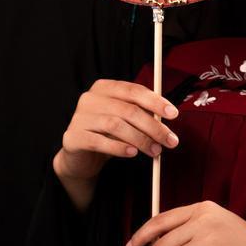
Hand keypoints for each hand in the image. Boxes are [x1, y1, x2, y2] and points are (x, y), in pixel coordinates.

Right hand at [54, 79, 179, 182]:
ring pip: (115, 125)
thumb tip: (166, 118)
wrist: (80, 158)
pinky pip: (99, 141)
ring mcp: (78, 117)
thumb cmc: (106, 135)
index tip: (173, 113)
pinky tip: (132, 153)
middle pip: (128, 109)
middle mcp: (89, 99)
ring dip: (140, 139)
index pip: (133, 90)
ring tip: (155, 151)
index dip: (155, 101)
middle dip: (153, 126)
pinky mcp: (72, 137)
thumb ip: (141, 114)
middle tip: (170, 140)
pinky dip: (119, 148)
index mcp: (104, 88)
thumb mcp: (125, 120)